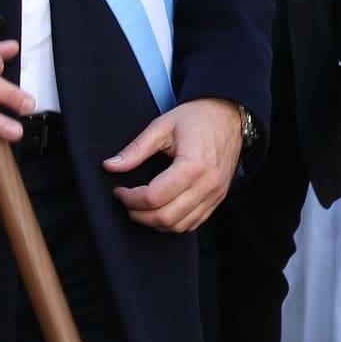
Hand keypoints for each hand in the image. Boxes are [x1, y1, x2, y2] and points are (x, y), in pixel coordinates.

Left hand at [104, 97, 243, 232]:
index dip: (130, 198)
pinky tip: (161, 210)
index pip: (154, 197)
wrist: (230, 115)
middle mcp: (207, 184)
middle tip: (126, 201)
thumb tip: (110, 166)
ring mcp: (215, 194)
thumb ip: (136, 149)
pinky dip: (173, 223)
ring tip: (141, 207)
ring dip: (154, 223)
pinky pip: (193, 223)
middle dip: (139, 214)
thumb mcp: (163, 126)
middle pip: (165, 217)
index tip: (119, 190)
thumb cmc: (198, 117)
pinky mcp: (218, 199)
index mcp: (193, 165)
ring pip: (179, 226)